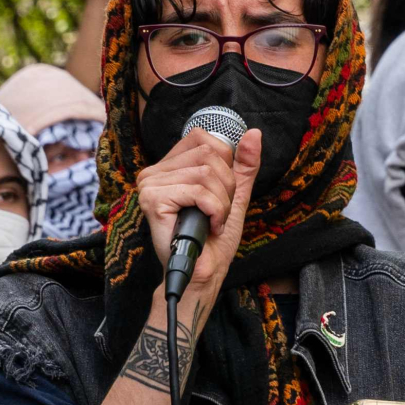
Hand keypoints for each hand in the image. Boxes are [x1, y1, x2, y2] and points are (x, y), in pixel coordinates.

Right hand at [135, 126, 257, 315]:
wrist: (203, 271)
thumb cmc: (213, 237)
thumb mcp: (234, 194)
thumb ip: (243, 164)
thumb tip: (254, 133)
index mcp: (168, 166)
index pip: (202, 137)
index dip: (224, 161)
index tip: (220, 191)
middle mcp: (153, 172)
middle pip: (208, 153)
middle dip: (226, 185)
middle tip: (218, 211)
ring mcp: (150, 185)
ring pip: (206, 173)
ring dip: (221, 202)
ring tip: (213, 221)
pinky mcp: (154, 201)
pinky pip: (199, 192)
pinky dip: (214, 211)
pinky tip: (208, 226)